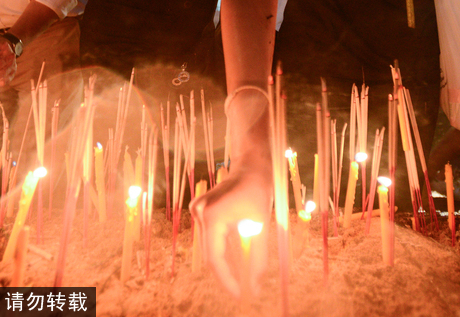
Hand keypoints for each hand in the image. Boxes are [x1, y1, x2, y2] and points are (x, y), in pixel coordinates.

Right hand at [189, 164, 270, 296]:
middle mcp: (200, 213)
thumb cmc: (258, 191)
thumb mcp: (261, 224)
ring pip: (208, 246)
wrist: (251, 165)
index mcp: (212, 216)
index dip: (226, 279)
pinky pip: (209, 237)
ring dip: (222, 262)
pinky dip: (219, 249)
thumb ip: (258, 255)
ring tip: (237, 280)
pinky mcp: (200, 209)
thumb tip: (256, 283)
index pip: (215, 258)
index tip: (239, 294)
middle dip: (225, 273)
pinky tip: (232, 260)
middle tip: (241, 291)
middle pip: (209, 253)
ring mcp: (197, 210)